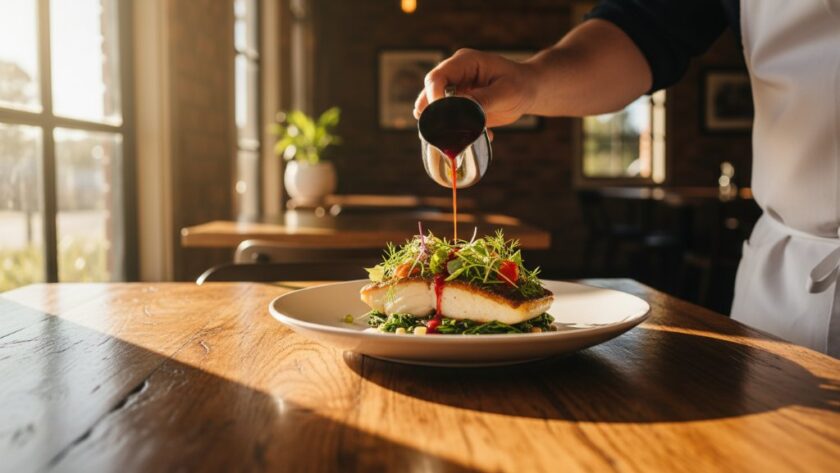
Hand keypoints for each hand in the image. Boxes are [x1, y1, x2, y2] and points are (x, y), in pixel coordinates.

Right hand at [413, 48, 538, 127]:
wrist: (529, 91)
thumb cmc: (521, 85)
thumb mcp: (506, 92)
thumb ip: (483, 99)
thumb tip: (462, 109)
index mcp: (465, 63)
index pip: (437, 77)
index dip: (433, 96)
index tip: (441, 116)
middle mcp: (455, 74)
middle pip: (430, 93)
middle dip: (434, 115)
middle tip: (443, 134)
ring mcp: (456, 90)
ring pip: (435, 109)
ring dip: (445, 125)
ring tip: (461, 138)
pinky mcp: (459, 105)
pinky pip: (448, 119)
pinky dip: (457, 131)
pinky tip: (480, 136)